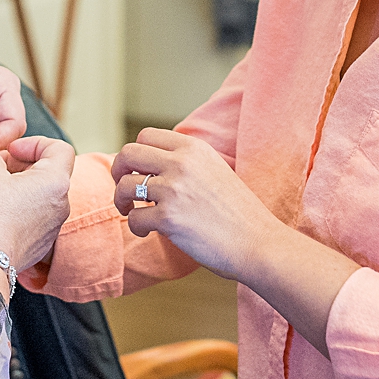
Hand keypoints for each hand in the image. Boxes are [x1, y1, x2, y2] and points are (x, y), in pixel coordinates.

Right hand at [0, 137, 75, 272]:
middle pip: (50, 173)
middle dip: (23, 165)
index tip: (12, 150)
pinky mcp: (40, 246)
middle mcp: (61, 206)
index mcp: (55, 182)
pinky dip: (18, 210)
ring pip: (41, 197)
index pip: (60, 149)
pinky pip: (34, 219)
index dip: (35, 143)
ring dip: (20, 188)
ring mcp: (52, 229)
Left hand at [110, 128, 287, 280]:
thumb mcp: (215, 170)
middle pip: (128, 154)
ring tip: (133, 213)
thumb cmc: (238, 213)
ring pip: (125, 186)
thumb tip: (151, 164)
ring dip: (122, 201)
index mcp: (194, 148)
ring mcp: (174, 190)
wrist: (259, 243)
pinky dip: (136, 227)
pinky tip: (148, 232)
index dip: (135, 155)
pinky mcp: (168, 218)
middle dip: (118, 172)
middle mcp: (182, 163)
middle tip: (125, 190)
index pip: (146, 136)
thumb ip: (187, 162)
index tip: (138, 172)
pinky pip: (134, 219)